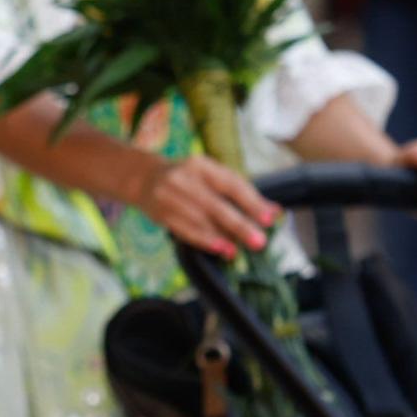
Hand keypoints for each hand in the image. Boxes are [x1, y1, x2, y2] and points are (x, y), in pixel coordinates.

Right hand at [135, 155, 278, 260]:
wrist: (144, 178)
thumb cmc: (187, 180)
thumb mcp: (209, 176)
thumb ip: (238, 192)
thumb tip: (272, 212)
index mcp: (202, 165)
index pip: (231, 184)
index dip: (251, 202)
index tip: (270, 218)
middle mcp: (185, 178)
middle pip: (216, 204)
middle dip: (240, 225)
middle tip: (259, 241)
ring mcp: (170, 196)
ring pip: (200, 220)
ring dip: (221, 237)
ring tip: (237, 252)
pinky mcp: (161, 213)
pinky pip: (185, 229)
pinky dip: (204, 240)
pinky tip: (218, 249)